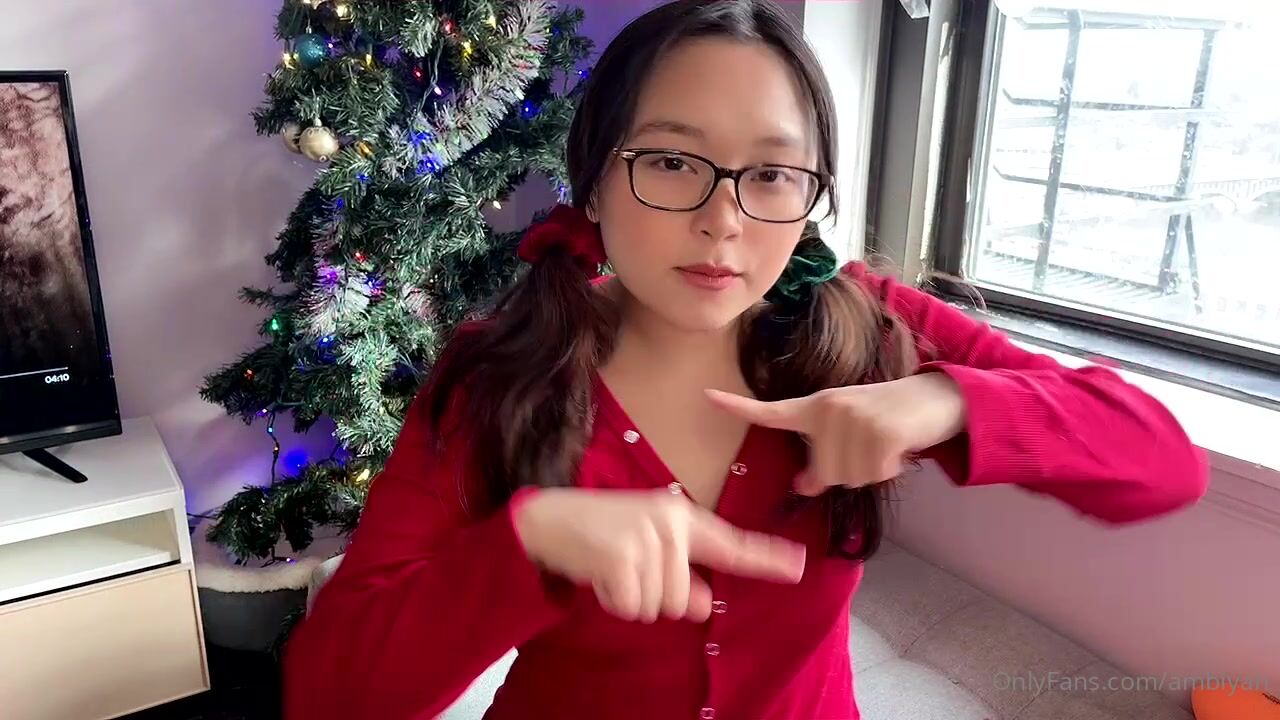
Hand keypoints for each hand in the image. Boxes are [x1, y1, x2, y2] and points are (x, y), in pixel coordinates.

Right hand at [513, 487, 805, 622]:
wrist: (547, 519)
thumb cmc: (600, 532)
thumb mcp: (646, 543)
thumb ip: (682, 571)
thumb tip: (703, 601)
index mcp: (680, 515)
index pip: (729, 543)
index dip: (765, 558)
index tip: (798, 566)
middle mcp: (669, 524)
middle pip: (687, 598)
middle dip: (657, 597)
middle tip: (628, 570)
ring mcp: (646, 539)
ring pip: (661, 606)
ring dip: (635, 600)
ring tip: (613, 569)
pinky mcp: (621, 557)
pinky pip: (634, 607)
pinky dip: (616, 602)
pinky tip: (601, 577)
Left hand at [705, 373, 965, 494]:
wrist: (936, 397)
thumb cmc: (888, 417)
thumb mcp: (849, 433)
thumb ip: (822, 458)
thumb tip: (802, 486)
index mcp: (816, 407)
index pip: (772, 411)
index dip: (739, 407)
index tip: (706, 396)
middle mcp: (829, 409)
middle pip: (823, 474)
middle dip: (848, 471)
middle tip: (870, 447)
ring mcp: (854, 419)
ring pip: (848, 478)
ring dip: (871, 471)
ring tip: (886, 444)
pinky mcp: (880, 432)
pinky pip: (874, 475)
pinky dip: (890, 469)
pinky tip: (899, 447)